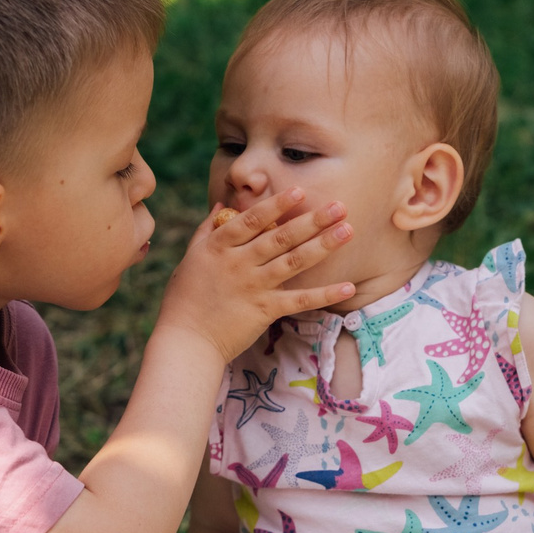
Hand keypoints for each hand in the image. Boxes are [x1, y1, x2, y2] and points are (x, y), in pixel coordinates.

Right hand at [157, 189, 353, 360]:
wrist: (185, 341)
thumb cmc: (184, 299)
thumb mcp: (191, 258)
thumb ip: (207, 230)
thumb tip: (221, 205)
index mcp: (219, 246)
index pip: (252, 220)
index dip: (276, 205)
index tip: (300, 191)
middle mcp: (239, 263)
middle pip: (280, 237)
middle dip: (311, 220)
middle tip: (339, 206)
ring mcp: (253, 287)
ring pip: (293, 262)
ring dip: (323, 246)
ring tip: (347, 231)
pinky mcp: (265, 311)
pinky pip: (300, 300)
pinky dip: (325, 294)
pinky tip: (349, 286)